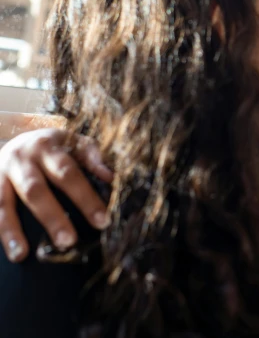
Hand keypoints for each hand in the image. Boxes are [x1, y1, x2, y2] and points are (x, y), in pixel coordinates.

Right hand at [0, 128, 112, 261]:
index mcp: (48, 147)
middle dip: (52, 217)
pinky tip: (6, 251)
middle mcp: (21, 159)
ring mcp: (0, 173)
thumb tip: (112, 178)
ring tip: (21, 255)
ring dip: (12, 230)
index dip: (85, 198)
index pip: (69, 173)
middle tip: (68, 242)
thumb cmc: (55, 147)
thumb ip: (93, 158)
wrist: (17, 138)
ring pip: (4, 203)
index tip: (102, 222)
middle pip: (36, 190)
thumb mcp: (75, 143)